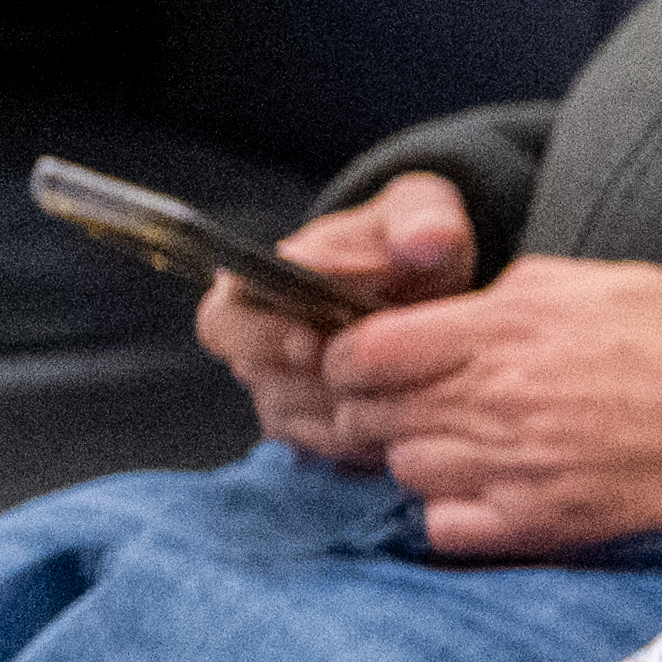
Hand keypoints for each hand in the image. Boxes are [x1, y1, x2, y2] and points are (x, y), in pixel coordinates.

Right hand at [200, 173, 483, 451]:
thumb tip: (425, 241)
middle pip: (255, 377)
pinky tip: (404, 425)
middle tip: (366, 382)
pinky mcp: (306, 425)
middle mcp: (254, 339)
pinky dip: (360, 442)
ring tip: (400, 397)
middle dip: (313, 382)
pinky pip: (320, 448)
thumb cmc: (412, 243)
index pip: (227, 318)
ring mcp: (276, 386)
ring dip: (342, 413)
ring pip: (290, 418)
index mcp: (256, 282)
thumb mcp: (424, 213)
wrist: (433, 288)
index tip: (313, 345)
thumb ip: (423, 221)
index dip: (266, 336)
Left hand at [302, 252, 661, 558]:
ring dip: (421, 455)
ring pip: (404, 469)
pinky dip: (451, 510)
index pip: (368, 350)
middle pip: (373, 414)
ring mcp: (516, 467)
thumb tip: (468, 309)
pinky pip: (444, 527)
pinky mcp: (542, 524)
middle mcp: (499, 398)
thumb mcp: (609, 280)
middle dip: (377, 406)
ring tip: (472, 442)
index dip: (352, 354)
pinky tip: (493, 489)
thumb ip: (520, 290)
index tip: (371, 357)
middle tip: (415, 402)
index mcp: (511, 326)